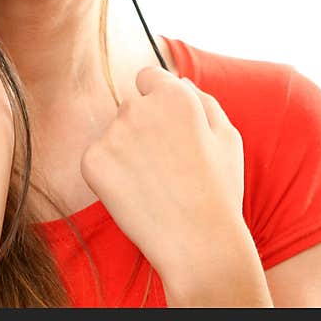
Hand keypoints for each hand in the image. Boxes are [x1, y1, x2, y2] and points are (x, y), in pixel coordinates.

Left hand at [79, 66, 244, 277]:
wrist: (197, 243)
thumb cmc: (218, 190)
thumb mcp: (228, 137)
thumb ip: (204, 101)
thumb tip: (180, 81)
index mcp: (173, 95)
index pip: (148, 77)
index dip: (159, 101)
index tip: (168, 129)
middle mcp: (138, 107)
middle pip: (130, 107)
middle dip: (143, 127)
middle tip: (166, 165)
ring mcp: (112, 134)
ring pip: (114, 134)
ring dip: (126, 151)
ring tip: (154, 184)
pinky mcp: (92, 162)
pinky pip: (98, 159)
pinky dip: (110, 174)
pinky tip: (135, 194)